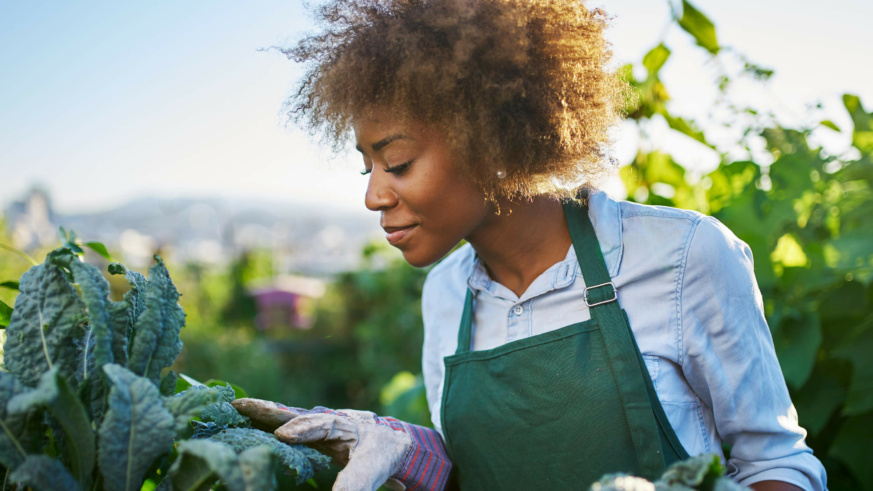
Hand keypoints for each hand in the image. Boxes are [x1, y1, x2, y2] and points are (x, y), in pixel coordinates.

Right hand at [232, 398, 450, 490]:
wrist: (390, 445)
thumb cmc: (381, 452)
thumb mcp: (374, 466)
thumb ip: (356, 481)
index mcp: (342, 424)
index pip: (319, 425)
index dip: (302, 429)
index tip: (284, 435)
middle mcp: (322, 421)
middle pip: (291, 414)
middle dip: (266, 410)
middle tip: (238, 405)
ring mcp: (311, 427)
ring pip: (282, 419)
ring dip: (259, 417)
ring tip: (232, 412)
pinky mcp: (305, 437)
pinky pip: (281, 430)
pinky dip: (262, 427)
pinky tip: (243, 430)